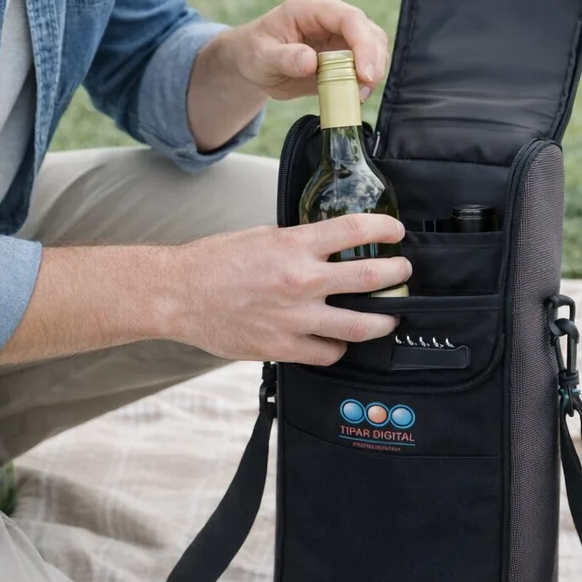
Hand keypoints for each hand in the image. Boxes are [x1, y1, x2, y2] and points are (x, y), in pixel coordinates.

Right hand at [163, 214, 410, 365]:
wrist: (179, 295)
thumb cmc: (214, 262)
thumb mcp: (261, 236)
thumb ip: (298, 242)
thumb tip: (326, 247)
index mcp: (294, 245)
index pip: (356, 230)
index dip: (384, 228)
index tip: (395, 231)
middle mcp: (301, 281)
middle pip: (370, 278)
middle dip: (396, 274)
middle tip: (403, 272)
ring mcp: (295, 318)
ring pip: (360, 325)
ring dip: (383, 319)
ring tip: (390, 316)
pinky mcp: (284, 347)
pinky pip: (328, 353)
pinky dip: (339, 347)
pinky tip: (340, 340)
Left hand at [230, 0, 389, 101]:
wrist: (254, 63)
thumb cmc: (254, 53)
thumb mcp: (262, 56)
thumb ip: (285, 58)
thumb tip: (311, 62)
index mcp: (310, 8)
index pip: (348, 18)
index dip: (363, 44)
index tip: (364, 73)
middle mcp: (331, 17)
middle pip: (369, 31)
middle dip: (374, 61)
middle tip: (364, 90)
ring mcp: (341, 35)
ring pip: (374, 47)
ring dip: (373, 72)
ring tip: (358, 96)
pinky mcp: (346, 54)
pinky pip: (366, 64)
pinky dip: (366, 81)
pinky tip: (354, 96)